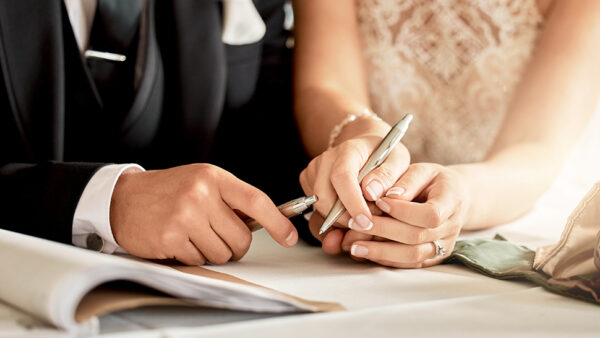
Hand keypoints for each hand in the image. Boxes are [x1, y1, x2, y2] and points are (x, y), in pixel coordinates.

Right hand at [109, 164, 297, 264]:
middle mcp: (201, 194)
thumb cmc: (169, 191)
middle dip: (234, 245)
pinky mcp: (171, 238)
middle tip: (216, 235)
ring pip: (222, 254)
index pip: (256, 201)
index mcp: (213, 177)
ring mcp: (185, 216)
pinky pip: (198, 260)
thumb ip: (231, 199)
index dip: (278, 222)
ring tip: (193, 234)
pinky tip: (177, 240)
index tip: (290, 237)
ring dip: (211, 251)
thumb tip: (267, 222)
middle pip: (241, 238)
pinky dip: (191, 256)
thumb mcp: (202, 182)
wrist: (123, 198)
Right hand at [300, 117, 409, 239]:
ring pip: (319, 208)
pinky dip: (333, 220)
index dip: (352, 203)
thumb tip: (373, 193)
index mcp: (349, 150)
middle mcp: (326, 159)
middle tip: (369, 225)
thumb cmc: (384, 154)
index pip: (342, 177)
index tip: (366, 222)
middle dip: (345, 219)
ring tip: (362, 218)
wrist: (367, 147)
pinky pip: (316, 210)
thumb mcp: (398, 160)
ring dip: (340, 221)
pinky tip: (351, 214)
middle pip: (324, 197)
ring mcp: (314, 171)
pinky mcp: (308, 182)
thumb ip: (389, 176)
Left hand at [323, 163, 469, 267]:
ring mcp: (444, 246)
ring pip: (412, 255)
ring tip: (354, 246)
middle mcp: (451, 227)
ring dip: (381, 251)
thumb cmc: (433, 180)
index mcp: (452, 201)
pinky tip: (366, 252)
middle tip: (354, 224)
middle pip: (416, 237)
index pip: (430, 214)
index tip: (379, 201)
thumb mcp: (422, 171)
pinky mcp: (432, 257)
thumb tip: (386, 196)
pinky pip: (409, 264)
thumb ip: (406, 181)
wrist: (454, 197)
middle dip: (383, 230)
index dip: (403, 211)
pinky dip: (386, 259)